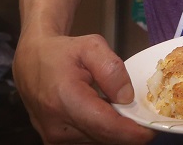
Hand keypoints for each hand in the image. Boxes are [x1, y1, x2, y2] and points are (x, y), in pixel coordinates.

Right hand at [13, 33, 153, 143]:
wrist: (31, 61)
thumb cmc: (62, 52)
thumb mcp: (91, 46)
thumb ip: (112, 69)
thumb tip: (126, 97)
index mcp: (65, 99)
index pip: (105, 126)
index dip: (131, 131)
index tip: (152, 129)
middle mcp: (57, 125)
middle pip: (104, 137)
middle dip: (127, 129)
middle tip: (143, 115)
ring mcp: (53, 137)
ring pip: (98, 141)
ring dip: (113, 129)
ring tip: (121, 110)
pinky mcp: (54, 142)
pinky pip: (88, 140)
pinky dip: (102, 131)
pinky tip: (106, 114)